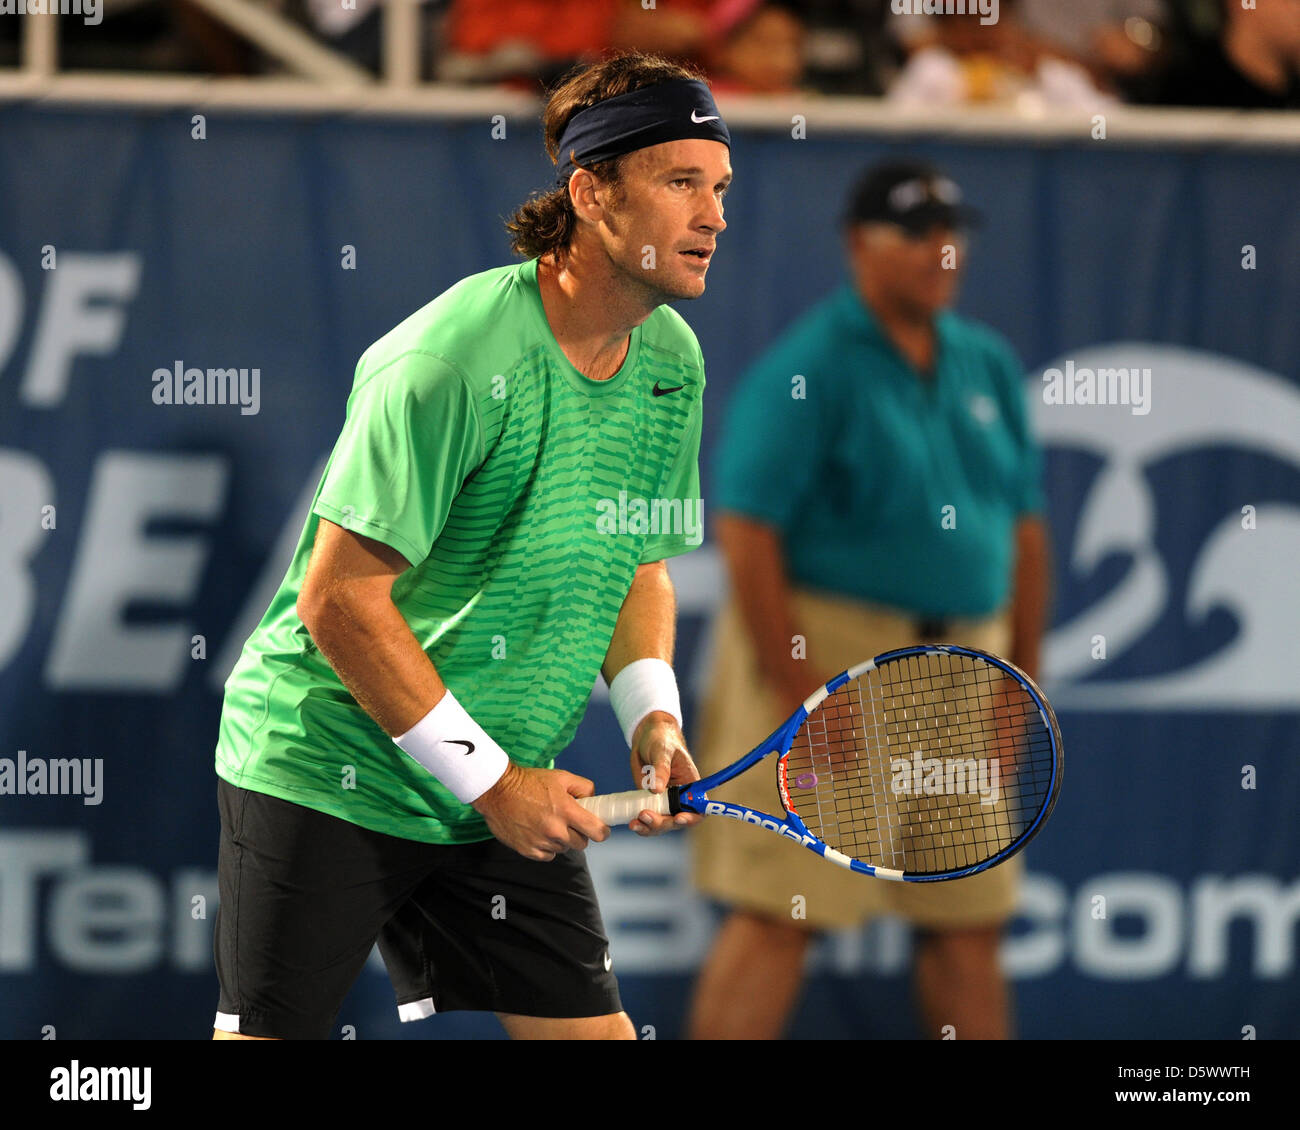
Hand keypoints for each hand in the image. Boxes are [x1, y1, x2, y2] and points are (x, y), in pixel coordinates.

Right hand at [471, 763, 609, 861]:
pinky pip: (548, 855)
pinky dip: (547, 847)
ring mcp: (541, 842)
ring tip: (549, 823)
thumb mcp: (561, 777)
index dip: (601, 831)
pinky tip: (539, 832)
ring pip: (564, 848)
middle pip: (581, 843)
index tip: (599, 829)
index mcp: (566, 810)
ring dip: (561, 839)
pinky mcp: (528, 851)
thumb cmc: (529, 782)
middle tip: (569, 822)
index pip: (596, 832)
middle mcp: (555, 830)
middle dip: (579, 833)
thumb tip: (594, 800)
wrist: (498, 791)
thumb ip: (584, 787)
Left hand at [627, 712, 702, 836]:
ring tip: (634, 823)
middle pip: (675, 821)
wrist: (646, 737)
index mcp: (691, 786)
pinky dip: (640, 824)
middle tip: (645, 815)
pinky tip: (631, 822)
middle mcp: (679, 798)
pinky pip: (646, 820)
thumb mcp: (662, 751)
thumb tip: (656, 789)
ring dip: (649, 827)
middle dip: (662, 822)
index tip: (678, 818)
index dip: (691, 818)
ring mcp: (663, 802)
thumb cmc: (662, 739)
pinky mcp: (648, 802)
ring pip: (660, 824)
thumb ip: (661, 769)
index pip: (698, 809)